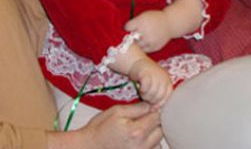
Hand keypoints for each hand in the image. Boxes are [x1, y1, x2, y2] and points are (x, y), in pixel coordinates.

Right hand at [48, 102, 162, 148]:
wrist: (89, 146)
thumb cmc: (100, 128)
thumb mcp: (117, 111)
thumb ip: (137, 108)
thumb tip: (152, 106)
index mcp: (137, 131)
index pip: (157, 117)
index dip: (154, 110)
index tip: (148, 109)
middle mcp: (141, 145)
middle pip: (160, 131)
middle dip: (154, 123)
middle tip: (143, 119)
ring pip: (158, 142)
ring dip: (153, 135)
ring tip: (139, 131)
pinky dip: (149, 145)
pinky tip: (138, 140)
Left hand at [125, 11, 171, 52]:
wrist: (170, 23)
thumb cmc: (154, 18)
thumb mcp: (143, 15)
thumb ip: (134, 22)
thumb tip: (124, 31)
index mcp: (141, 22)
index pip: (127, 27)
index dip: (127, 28)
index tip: (129, 28)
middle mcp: (145, 32)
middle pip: (131, 38)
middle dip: (130, 37)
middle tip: (131, 36)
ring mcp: (150, 41)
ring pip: (137, 46)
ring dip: (135, 44)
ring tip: (137, 41)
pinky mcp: (154, 47)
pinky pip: (144, 50)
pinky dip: (142, 48)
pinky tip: (143, 44)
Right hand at [128, 57, 172, 107]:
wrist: (136, 61)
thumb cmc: (146, 77)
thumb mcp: (156, 85)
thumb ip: (159, 96)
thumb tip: (158, 111)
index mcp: (168, 81)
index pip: (167, 97)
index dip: (160, 104)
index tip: (153, 107)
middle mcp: (164, 77)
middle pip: (160, 96)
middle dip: (152, 101)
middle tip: (146, 98)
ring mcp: (155, 74)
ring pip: (152, 93)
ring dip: (146, 96)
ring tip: (142, 93)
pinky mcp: (146, 73)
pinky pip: (146, 87)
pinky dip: (142, 90)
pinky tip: (140, 89)